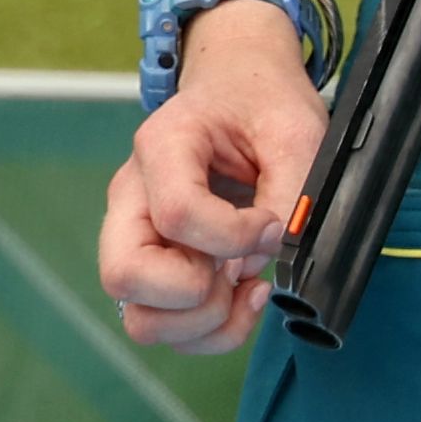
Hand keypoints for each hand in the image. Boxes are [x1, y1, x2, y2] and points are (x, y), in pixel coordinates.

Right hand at [99, 8, 315, 352]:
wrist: (238, 90)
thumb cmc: (262, 104)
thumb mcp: (295, 132)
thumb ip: (289, 193)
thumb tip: (264, 258)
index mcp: (161, 148)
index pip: (178, 214)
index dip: (235, 236)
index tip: (270, 225)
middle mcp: (132, 196)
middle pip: (125, 276)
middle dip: (197, 293)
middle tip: (238, 268)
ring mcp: (135, 235)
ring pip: (139, 318)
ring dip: (202, 322)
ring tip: (243, 286)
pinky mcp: (152, 264)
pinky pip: (163, 325)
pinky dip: (209, 331)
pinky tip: (242, 293)